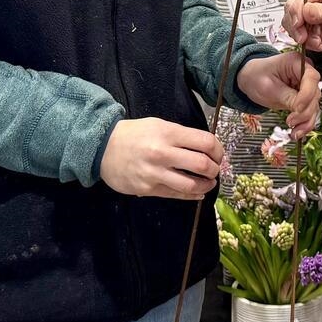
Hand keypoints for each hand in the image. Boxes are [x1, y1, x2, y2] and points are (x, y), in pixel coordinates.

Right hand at [99, 118, 224, 199]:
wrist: (102, 148)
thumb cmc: (135, 134)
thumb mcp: (159, 125)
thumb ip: (182, 136)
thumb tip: (207, 148)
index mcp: (168, 133)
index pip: (206, 142)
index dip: (218, 150)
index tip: (218, 155)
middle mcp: (163, 153)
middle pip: (202, 165)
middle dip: (215, 170)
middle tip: (215, 170)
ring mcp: (155, 173)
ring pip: (191, 185)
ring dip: (206, 185)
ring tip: (208, 183)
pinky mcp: (148, 189)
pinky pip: (176, 195)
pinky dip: (192, 195)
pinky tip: (197, 193)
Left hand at [236, 52, 321, 139]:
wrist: (252, 80)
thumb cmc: (256, 77)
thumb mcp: (268, 87)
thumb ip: (287, 98)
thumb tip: (301, 110)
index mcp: (297, 63)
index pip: (311, 78)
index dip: (307, 95)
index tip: (296, 108)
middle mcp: (305, 74)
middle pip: (315, 94)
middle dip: (304, 111)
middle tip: (290, 121)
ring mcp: (306, 87)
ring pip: (314, 106)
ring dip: (306, 121)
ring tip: (294, 132)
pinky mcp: (304, 99)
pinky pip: (309, 113)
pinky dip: (304, 124)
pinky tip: (296, 132)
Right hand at [281, 0, 321, 51]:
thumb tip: (306, 11)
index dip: (297, 11)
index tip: (299, 24)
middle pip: (291, 8)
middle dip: (298, 27)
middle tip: (306, 36)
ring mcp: (301, 8)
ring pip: (289, 21)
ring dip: (302, 35)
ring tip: (317, 39)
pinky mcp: (298, 20)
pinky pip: (292, 31)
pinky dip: (304, 40)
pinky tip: (315, 40)